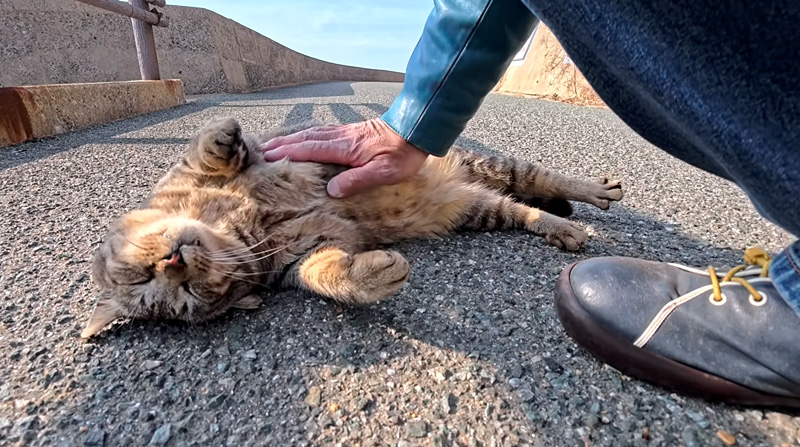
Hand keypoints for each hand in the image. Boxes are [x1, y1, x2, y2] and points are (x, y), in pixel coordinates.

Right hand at [260, 118, 428, 197]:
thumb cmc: (402, 154)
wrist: (417, 129)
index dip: (288, 153)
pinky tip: (304, 137)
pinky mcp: (352, 131)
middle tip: (261, 151)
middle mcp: (342, 137)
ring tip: (275, 143)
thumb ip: (357, 180)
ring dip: (292, 138)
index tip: (268, 157)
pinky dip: (307, 134)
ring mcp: (346, 132)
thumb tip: (331, 191)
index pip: (310, 150)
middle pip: (306, 139)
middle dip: (283, 144)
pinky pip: (322, 132)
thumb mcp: (383, 173)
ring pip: (312, 133)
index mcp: (345, 148)